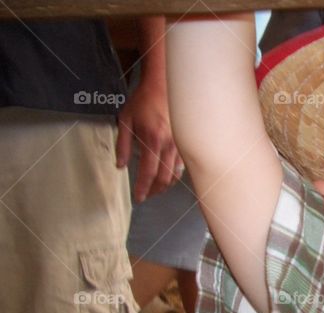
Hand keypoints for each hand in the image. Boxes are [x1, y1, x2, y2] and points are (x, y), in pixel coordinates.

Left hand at [116, 79, 182, 201]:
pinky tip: (166, 177)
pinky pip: (180, 166)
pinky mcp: (184, 143)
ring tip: (155, 189)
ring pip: (175, 174)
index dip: (143, 188)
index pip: (148, 172)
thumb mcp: (125, 120)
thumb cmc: (143, 101)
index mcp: (152, 141)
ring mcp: (179, 145)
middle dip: (155, 191)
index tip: (139, 197)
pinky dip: (173, 175)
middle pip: (164, 178)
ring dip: (165, 185)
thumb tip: (121, 165)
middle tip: (146, 195)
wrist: (163, 87)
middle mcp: (168, 146)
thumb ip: (122, 145)